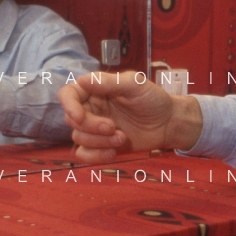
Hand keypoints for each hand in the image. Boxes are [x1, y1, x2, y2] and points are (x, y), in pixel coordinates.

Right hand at [59, 72, 202, 162]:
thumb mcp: (135, 85)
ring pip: (78, 138)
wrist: (168, 123)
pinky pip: (84, 155)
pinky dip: (96, 156)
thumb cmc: (153, 99)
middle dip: (91, 126)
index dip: (68, 105)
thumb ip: (110, 82)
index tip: (79, 116)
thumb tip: (82, 79)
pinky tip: (114, 152)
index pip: (67, 95)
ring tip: (122, 138)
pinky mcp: (101, 146)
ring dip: (99, 142)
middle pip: (71, 120)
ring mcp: (95, 129)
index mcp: (95, 90)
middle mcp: (91, 108)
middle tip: (113, 127)